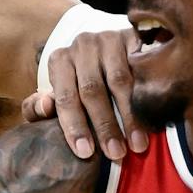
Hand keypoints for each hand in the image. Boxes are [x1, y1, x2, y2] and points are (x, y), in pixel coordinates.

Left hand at [22, 28, 145, 161]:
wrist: (111, 52)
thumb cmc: (80, 84)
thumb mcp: (58, 96)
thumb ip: (38, 108)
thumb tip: (44, 106)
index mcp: (59, 60)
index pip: (65, 97)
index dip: (75, 126)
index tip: (86, 153)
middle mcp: (82, 46)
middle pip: (92, 90)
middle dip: (104, 126)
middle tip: (116, 154)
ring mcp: (109, 39)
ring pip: (119, 82)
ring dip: (130, 116)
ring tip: (137, 145)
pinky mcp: (133, 37)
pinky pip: (141, 69)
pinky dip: (147, 94)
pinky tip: (154, 117)